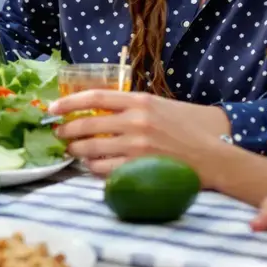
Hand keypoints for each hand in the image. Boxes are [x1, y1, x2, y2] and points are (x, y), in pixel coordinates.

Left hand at [50, 91, 230, 178]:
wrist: (215, 156)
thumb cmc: (185, 129)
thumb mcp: (158, 106)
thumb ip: (129, 105)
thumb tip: (93, 108)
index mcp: (140, 101)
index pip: (95, 97)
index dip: (68, 102)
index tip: (52, 108)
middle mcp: (137, 121)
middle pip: (87, 125)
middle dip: (67, 131)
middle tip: (59, 134)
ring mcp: (138, 146)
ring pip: (90, 149)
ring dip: (76, 151)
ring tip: (72, 150)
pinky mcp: (140, 168)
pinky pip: (103, 170)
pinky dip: (92, 168)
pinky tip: (91, 166)